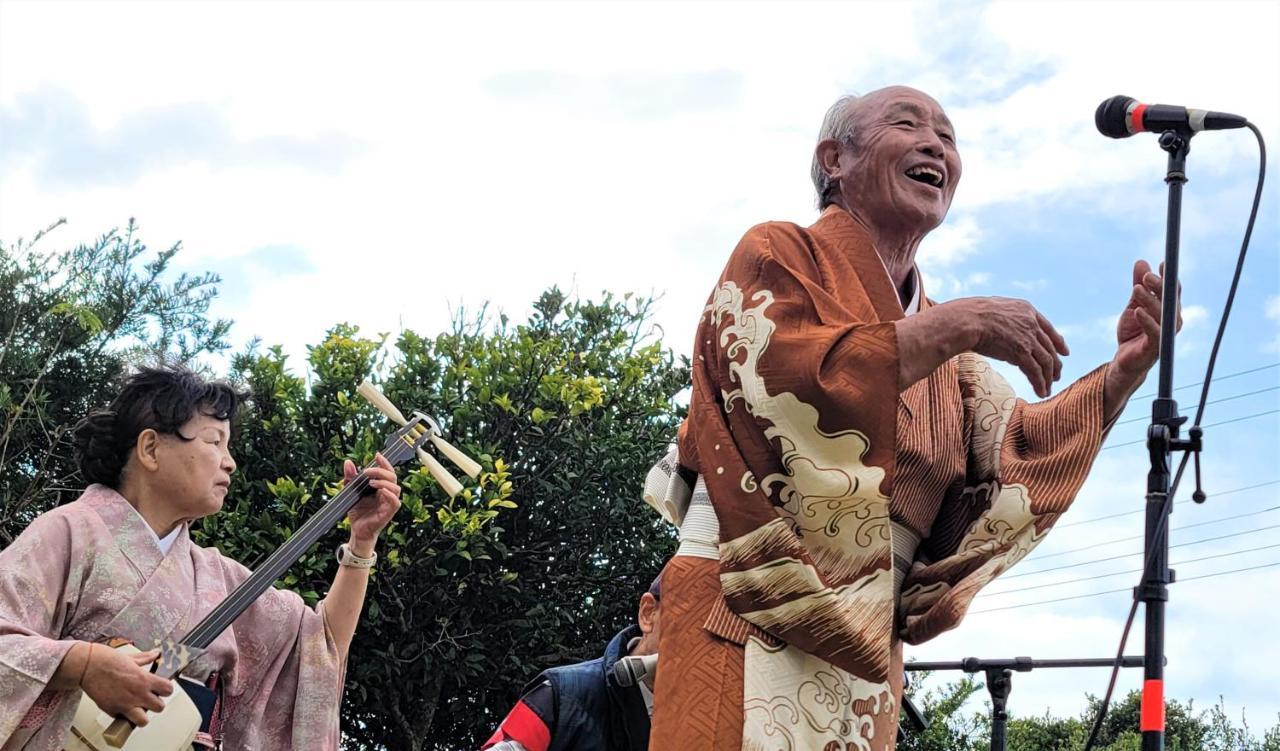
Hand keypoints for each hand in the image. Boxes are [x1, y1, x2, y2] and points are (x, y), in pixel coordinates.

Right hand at [79, 645, 172, 726]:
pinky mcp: (112, 710)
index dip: (166, 689)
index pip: (168, 690)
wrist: (88, 666)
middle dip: (156, 704)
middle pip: (159, 707)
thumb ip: (146, 658)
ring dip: (142, 715)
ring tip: (138, 708)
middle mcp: (138, 694)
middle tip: (149, 699)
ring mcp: (125, 704)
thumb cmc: (107, 660)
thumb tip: (156, 654)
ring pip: (143, 720)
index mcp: (144, 679)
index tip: (161, 688)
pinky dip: (122, 715)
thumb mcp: (131, 658)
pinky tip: (120, 706)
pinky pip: (122, 718)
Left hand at [343, 453, 401, 555]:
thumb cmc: (357, 512)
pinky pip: (395, 502)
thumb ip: (350, 477)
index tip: (377, 455)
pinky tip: (381, 491)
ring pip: (396, 488)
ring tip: (371, 482)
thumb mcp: (351, 491)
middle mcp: (387, 493)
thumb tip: (348, 462)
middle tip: (367, 471)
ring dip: (384, 482)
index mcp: (381, 486)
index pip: (387, 471)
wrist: (357, 530)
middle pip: (392, 476)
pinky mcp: (389, 513)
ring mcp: (389, 503)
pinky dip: (390, 495)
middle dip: (381, 470)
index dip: (384, 462)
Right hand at [948, 296, 1069, 397]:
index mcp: (1026, 309)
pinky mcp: (1021, 353)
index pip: (1048, 328)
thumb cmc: (970, 315)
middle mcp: (1031, 323)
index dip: (1058, 342)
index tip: (1065, 352)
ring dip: (1048, 378)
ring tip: (1047, 389)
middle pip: (1049, 348)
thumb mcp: (994, 309)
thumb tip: (1003, 332)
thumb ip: (1005, 319)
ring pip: (1045, 362)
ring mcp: (1028, 338)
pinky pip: (1035, 372)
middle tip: (1056, 376)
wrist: (967, 320)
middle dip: (1055, 364)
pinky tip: (1041, 392)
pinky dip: (1040, 383)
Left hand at [1104, 260, 1181, 415]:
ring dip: (1149, 301)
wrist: (1125, 360)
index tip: (1163, 264)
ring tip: (1135, 289)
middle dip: (1159, 287)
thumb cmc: (1133, 332)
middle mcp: (1172, 321)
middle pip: (1170, 301)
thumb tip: (1141, 262)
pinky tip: (1136, 311)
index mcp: (1169, 310)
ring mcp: (1165, 335)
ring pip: (1162, 314)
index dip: (1169, 278)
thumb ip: (1139, 286)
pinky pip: (1154, 333)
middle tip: (1146, 276)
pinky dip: (1146, 321)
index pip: (1172, 291)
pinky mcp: (1155, 348)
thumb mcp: (1133, 304)